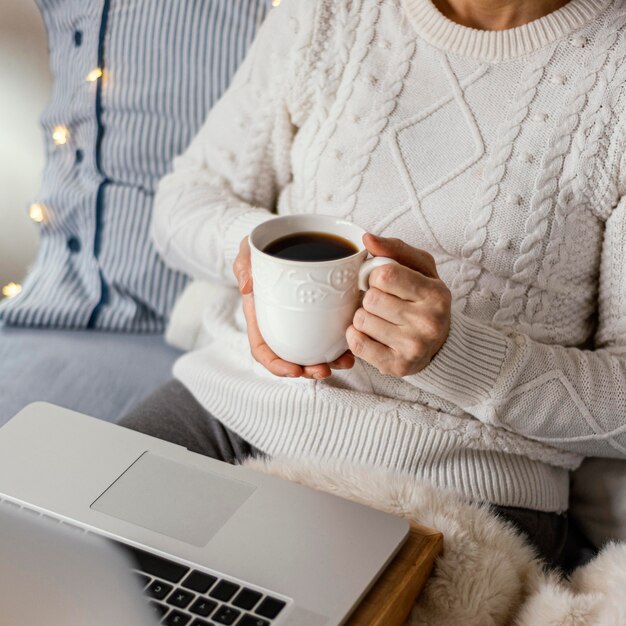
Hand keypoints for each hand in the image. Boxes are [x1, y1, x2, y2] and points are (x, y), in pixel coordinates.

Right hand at [233, 237, 354, 378]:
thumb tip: (247, 286)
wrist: (278, 237)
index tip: (294, 370)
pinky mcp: (320, 311)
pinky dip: (341, 342)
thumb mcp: (247, 252)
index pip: (263, 350)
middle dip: (308, 370)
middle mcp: (280, 323)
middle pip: (291, 357)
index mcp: (260, 316)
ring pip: (313, 350)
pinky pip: (330, 332)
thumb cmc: (259, 248)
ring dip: (329, 361)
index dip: (276, 365)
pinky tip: (354, 343)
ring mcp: (300, 320)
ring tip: (345, 362)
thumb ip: (244, 265)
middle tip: (325, 370)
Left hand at [346, 234, 450, 377]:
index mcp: (436, 294)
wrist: (440, 345)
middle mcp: (429, 322)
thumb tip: (366, 239)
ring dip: (363, 317)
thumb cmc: (425, 300)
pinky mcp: (396, 366)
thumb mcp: (420, 268)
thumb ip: (394, 248)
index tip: (383, 282)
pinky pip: (357, 344)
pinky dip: (357, 336)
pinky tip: (372, 334)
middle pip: (371, 299)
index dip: (376, 276)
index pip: (385, 274)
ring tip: (380, 319)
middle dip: (370, 298)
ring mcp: (413, 347)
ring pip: (361, 320)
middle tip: (383, 303)